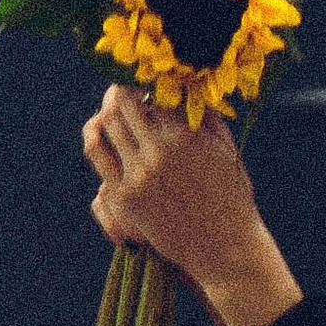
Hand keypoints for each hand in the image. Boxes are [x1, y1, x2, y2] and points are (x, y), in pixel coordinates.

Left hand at [82, 84, 303, 325]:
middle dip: (119, 90)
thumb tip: (185, 88)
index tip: (145, 78)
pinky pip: (97, 154)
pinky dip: (94, 135)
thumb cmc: (230, 195)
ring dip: (106, 109)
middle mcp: (158, 151)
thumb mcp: (225, 149)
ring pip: (106, 125)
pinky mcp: (124, 197)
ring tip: (111, 105)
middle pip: (122, 104)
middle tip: (120, 85)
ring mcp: (137, 175)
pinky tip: (99, 129)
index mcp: (185, 135)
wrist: (223, 247)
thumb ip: (205, 116)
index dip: (146, 82)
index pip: (152, 92)